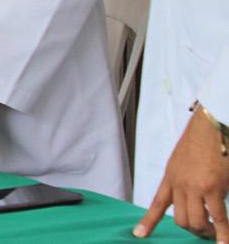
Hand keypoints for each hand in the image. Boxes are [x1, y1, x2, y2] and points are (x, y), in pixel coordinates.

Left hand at [136, 106, 228, 241]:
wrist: (211, 126)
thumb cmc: (202, 140)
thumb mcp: (183, 160)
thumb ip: (184, 178)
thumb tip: (193, 196)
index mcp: (170, 176)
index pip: (157, 203)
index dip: (148, 221)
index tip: (139, 235)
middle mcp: (179, 184)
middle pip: (179, 219)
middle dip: (193, 230)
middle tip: (205, 233)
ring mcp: (195, 187)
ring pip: (196, 221)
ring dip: (206, 232)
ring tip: (216, 236)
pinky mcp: (212, 188)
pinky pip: (218, 217)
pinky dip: (223, 232)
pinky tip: (225, 242)